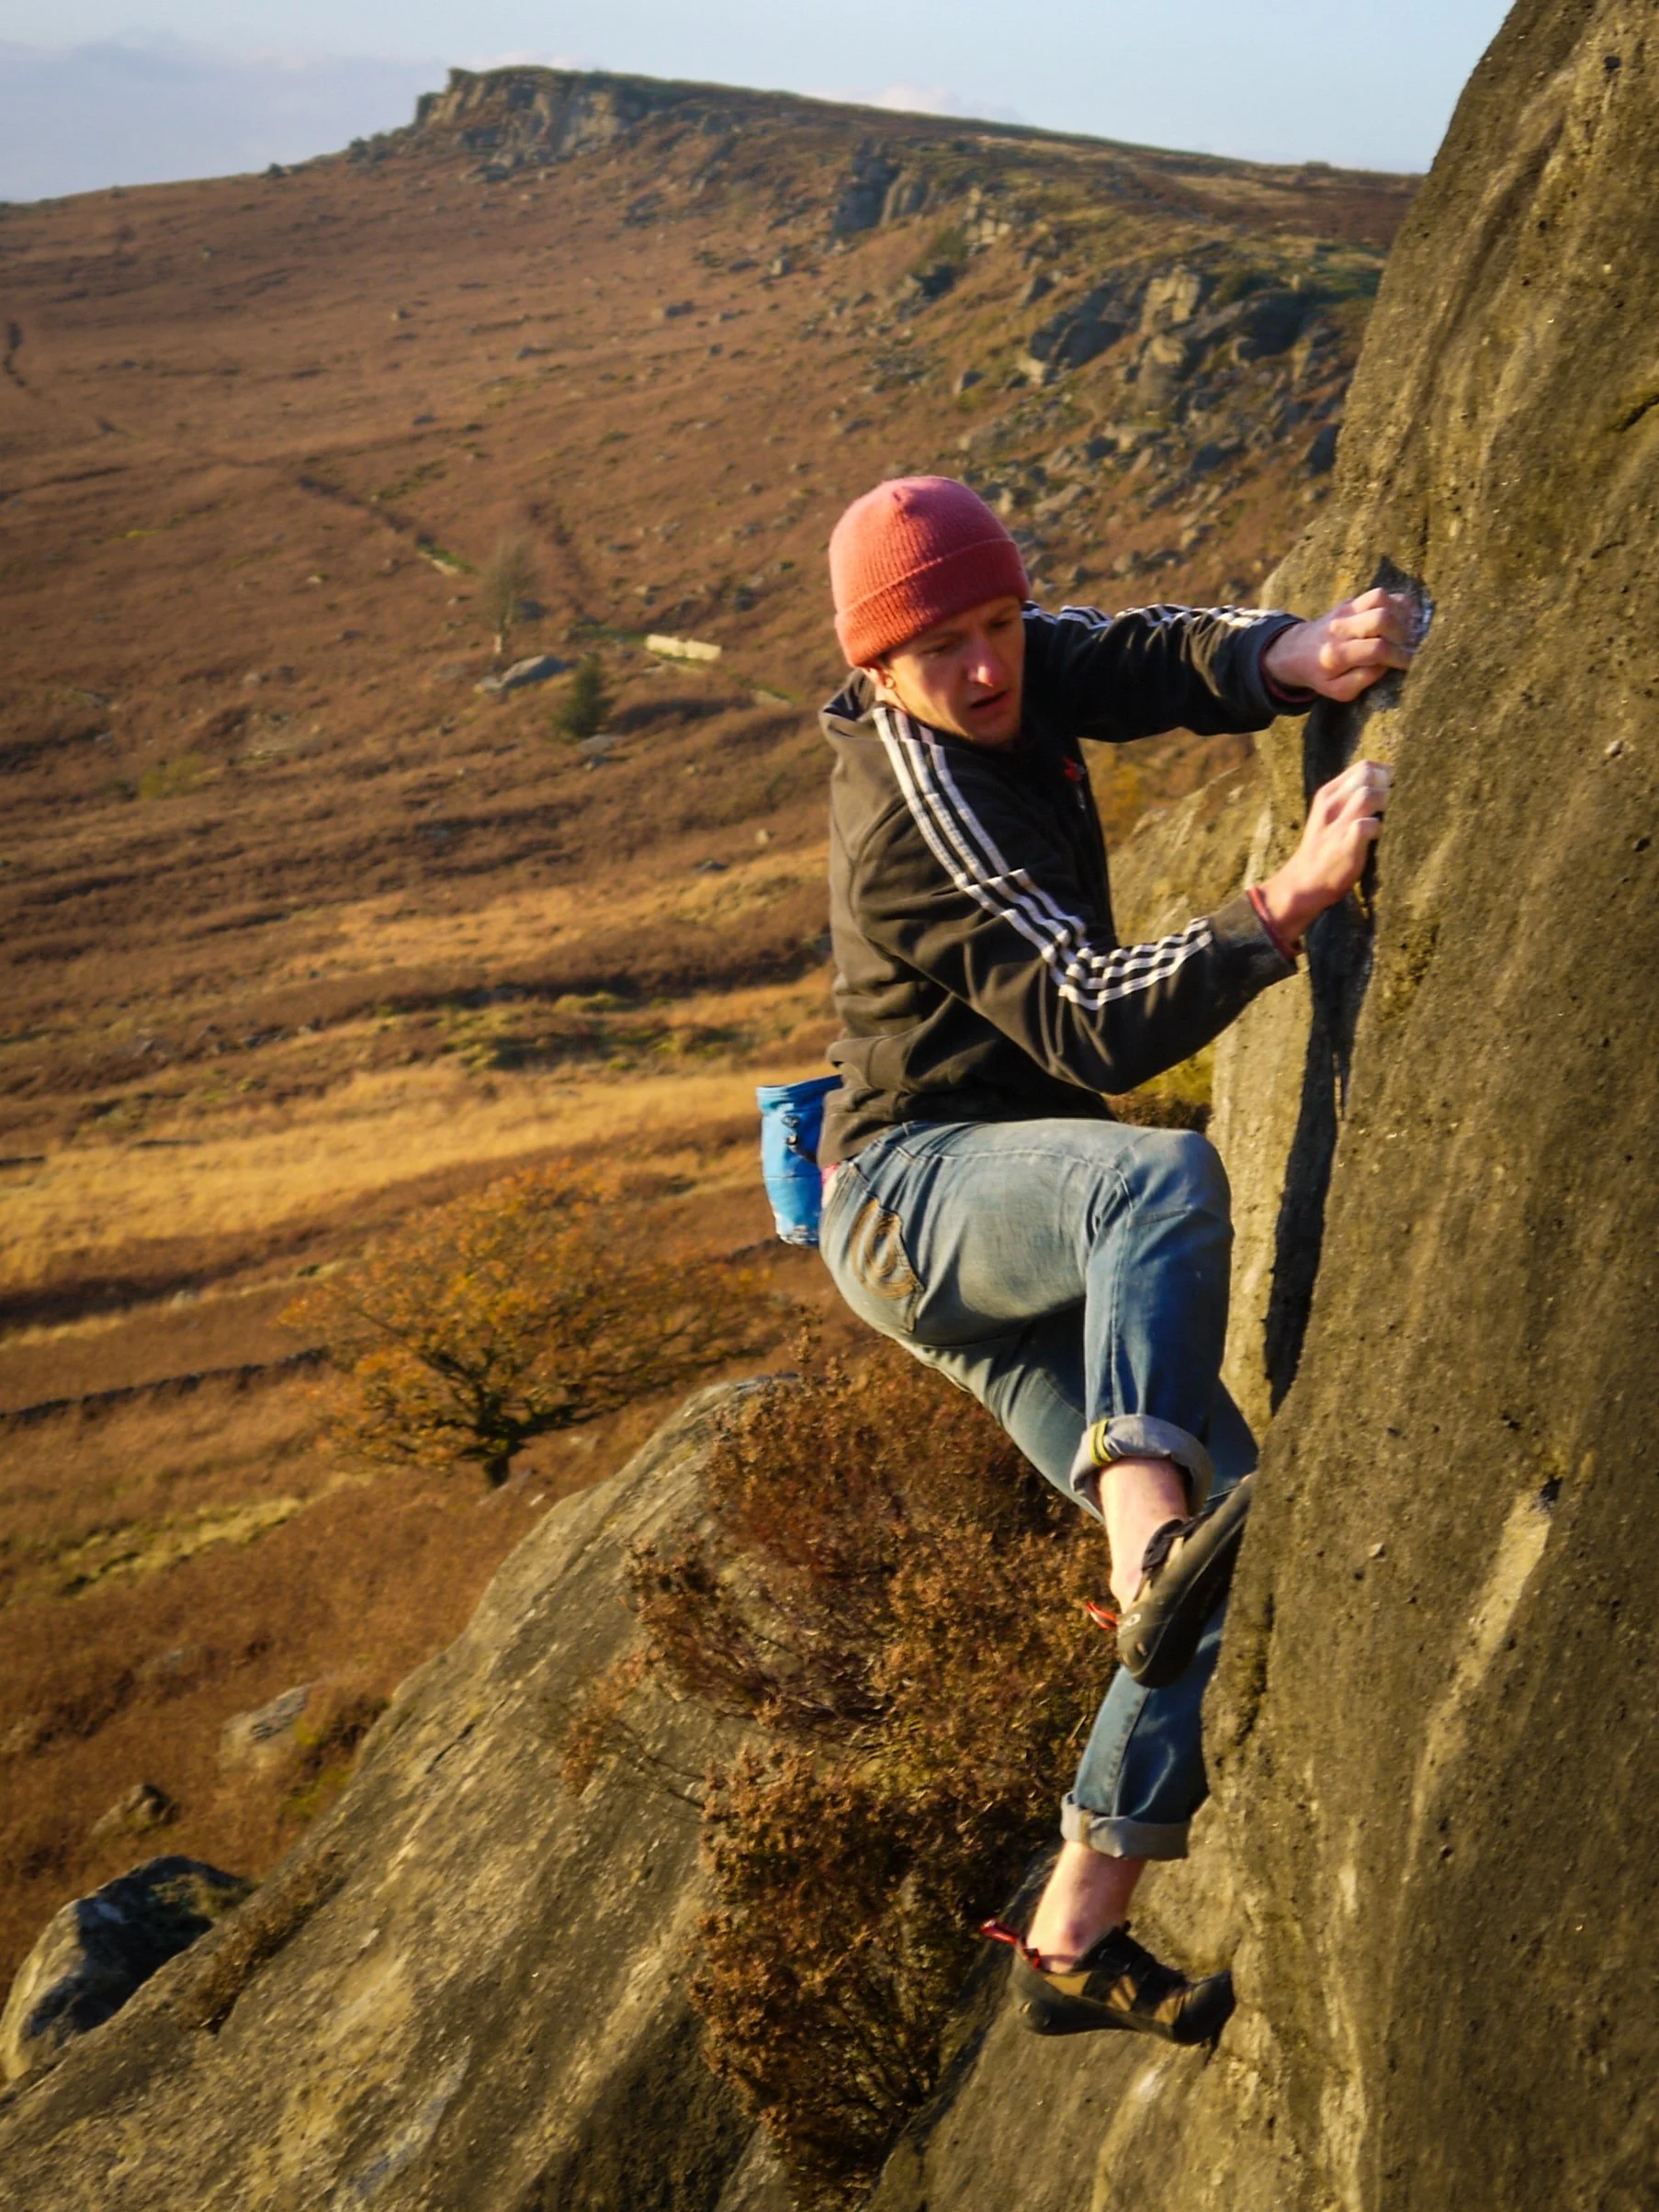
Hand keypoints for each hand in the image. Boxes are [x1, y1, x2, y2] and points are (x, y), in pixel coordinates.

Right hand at [1254, 757, 1393, 945]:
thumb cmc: (1324, 848)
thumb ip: (1350, 799)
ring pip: (1368, 795)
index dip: (1384, 772)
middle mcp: (1331, 805)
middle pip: (1368, 775)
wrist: (1304, 883)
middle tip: (1395, 802)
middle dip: (1388, 784)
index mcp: (1328, 794)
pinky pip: (1368, 826)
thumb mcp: (1330, 815)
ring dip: (1386, 803)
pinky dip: (1379, 829)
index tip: (1393, 786)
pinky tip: (1378, 838)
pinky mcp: (1345, 845)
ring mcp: (1337, 825)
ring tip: (1389, 818)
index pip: (1362, 766)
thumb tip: (1385, 785)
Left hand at [1263, 588, 1417, 702]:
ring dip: (1401, 613)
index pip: (1377, 649)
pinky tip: (1402, 618)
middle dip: (1403, 632)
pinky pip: (1379, 594)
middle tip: (1410, 645)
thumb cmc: (1321, 674)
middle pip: (1382, 618)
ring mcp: (1345, 611)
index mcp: (1336, 655)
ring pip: (1381, 598)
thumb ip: (1364, 679)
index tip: (1412, 662)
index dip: (1400, 656)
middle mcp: (1340, 628)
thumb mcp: (1338, 690)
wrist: (1295, 651)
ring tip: (1408, 630)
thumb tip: (1387, 664)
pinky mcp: (1350, 601)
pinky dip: (1396, 603)